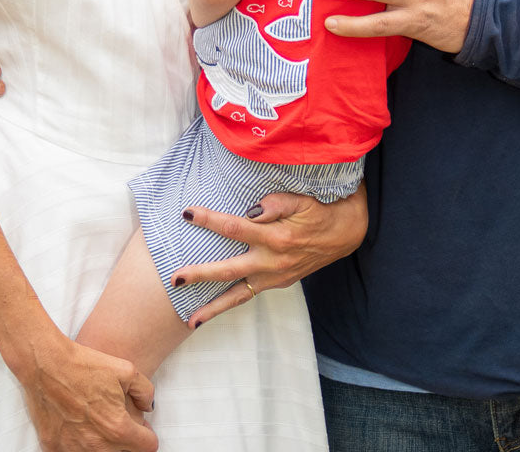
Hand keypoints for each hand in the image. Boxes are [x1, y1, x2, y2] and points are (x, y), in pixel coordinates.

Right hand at [18, 339, 157, 451]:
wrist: (47, 365)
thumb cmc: (85, 365)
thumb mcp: (127, 370)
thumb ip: (145, 392)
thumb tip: (148, 407)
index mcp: (118, 428)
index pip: (147, 447)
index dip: (148, 435)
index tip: (142, 429)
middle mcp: (97, 446)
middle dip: (126, 441)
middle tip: (118, 422)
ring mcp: (73, 450)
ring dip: (103, 444)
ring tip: (97, 422)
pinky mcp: (54, 449)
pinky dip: (78, 444)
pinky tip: (77, 426)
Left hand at [174, 186, 366, 326]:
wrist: (345, 233)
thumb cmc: (319, 210)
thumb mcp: (300, 199)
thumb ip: (274, 204)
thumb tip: (248, 211)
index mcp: (276, 237)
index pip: (235, 228)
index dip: (209, 220)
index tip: (188, 213)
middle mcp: (273, 262)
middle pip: (229, 270)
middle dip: (200, 275)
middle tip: (174, 278)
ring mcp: (275, 277)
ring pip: (239, 295)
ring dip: (213, 307)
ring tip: (190, 320)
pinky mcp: (278, 284)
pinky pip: (250, 295)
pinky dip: (231, 302)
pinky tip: (213, 309)